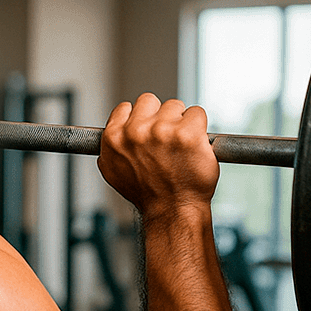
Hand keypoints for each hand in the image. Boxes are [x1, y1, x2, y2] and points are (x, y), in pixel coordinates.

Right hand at [97, 93, 218, 217]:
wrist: (172, 209)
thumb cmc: (148, 194)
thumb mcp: (113, 172)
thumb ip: (111, 148)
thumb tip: (112, 134)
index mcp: (114, 138)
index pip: (125, 108)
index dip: (138, 118)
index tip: (146, 129)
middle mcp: (135, 132)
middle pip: (149, 101)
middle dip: (158, 115)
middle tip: (166, 136)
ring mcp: (162, 130)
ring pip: (175, 106)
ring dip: (180, 121)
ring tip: (180, 144)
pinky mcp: (188, 132)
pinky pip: (197, 112)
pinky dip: (199, 127)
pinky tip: (194, 145)